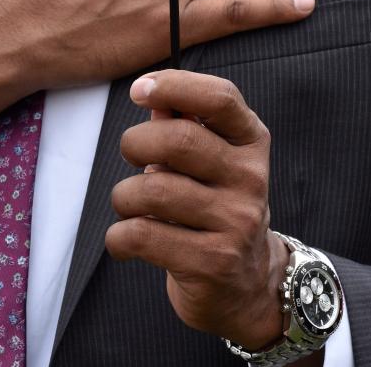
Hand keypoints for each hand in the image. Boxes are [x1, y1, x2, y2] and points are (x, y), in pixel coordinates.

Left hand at [106, 70, 289, 349]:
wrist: (247, 283)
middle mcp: (251, 178)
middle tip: (131, 156)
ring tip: (130, 205)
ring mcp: (235, 222)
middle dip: (136, 142)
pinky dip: (119, 236)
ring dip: (124, 196)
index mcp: (251, 142)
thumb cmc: (215, 208)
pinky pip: (142, 235)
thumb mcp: (210, 162)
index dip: (175, 85)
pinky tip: (126, 239)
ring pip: (153, 190)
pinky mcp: (212, 262)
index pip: (220, 98)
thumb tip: (151, 95)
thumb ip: (181, 126)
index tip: (139, 90)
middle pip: (179, 140)